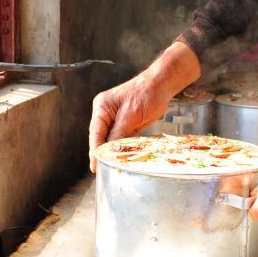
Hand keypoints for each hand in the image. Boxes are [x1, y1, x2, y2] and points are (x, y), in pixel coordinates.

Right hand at [89, 42, 200, 171]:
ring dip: (112, 152)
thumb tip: (108, 151)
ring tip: (111, 168)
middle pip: (100, 137)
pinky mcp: (125, 123)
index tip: (94, 166)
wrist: (162, 85)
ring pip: (110, 139)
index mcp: (102, 107)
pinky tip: (123, 158)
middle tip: (101, 171)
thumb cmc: (147, 94)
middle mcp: (105, 113)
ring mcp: (115, 118)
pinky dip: (121, 147)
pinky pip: (120, 138)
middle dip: (102, 153)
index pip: (95, 133)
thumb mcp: (131, 116)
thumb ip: (118, 133)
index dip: (95, 151)